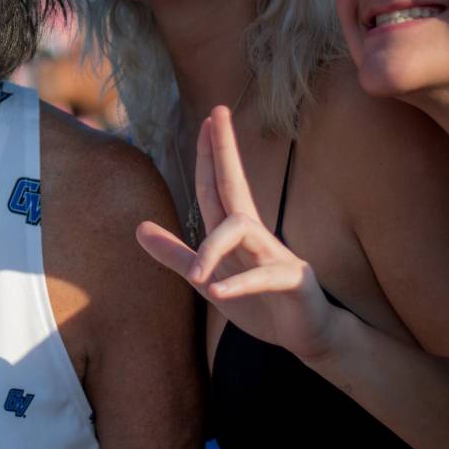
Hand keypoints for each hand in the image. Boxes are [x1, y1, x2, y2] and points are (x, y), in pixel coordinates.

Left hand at [135, 106, 338, 363]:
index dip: (209, 154)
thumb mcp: (210, 281)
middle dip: (224, 150)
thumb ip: (176, 255)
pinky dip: (239, 283)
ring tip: (197, 277)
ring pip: (244, 230)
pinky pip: (265, 275)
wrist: (309, 336)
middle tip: (217, 112)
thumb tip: (139, 228)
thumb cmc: (261, 304)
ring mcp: (278, 255)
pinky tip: (216, 290)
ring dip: (213, 249)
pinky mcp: (294, 282)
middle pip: (236, 185)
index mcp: (238, 233)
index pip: (218, 186)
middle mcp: (258, 235)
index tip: (208, 117)